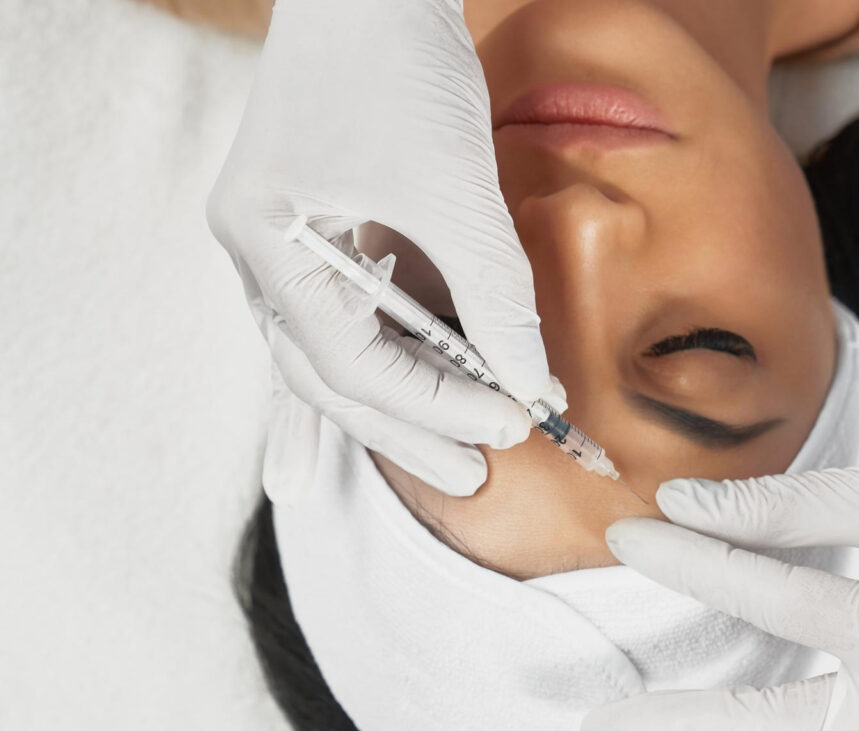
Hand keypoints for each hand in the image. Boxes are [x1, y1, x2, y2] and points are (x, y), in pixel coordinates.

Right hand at [207, 0, 560, 501]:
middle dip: (406, 429)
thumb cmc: (396, 60)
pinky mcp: (325, 229)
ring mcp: (288, 241)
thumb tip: (532, 384)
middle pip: (330, 376)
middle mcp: (261, 251)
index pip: (350, 361)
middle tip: (472, 476)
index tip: (510, 424)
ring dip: (404, 400)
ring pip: (339, 353)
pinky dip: (397, 353)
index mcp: (265, 241)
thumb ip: (494, 294)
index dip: (433, 404)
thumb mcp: (454, 187)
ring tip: (465, 444)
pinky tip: (433, 387)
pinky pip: (354, 315)